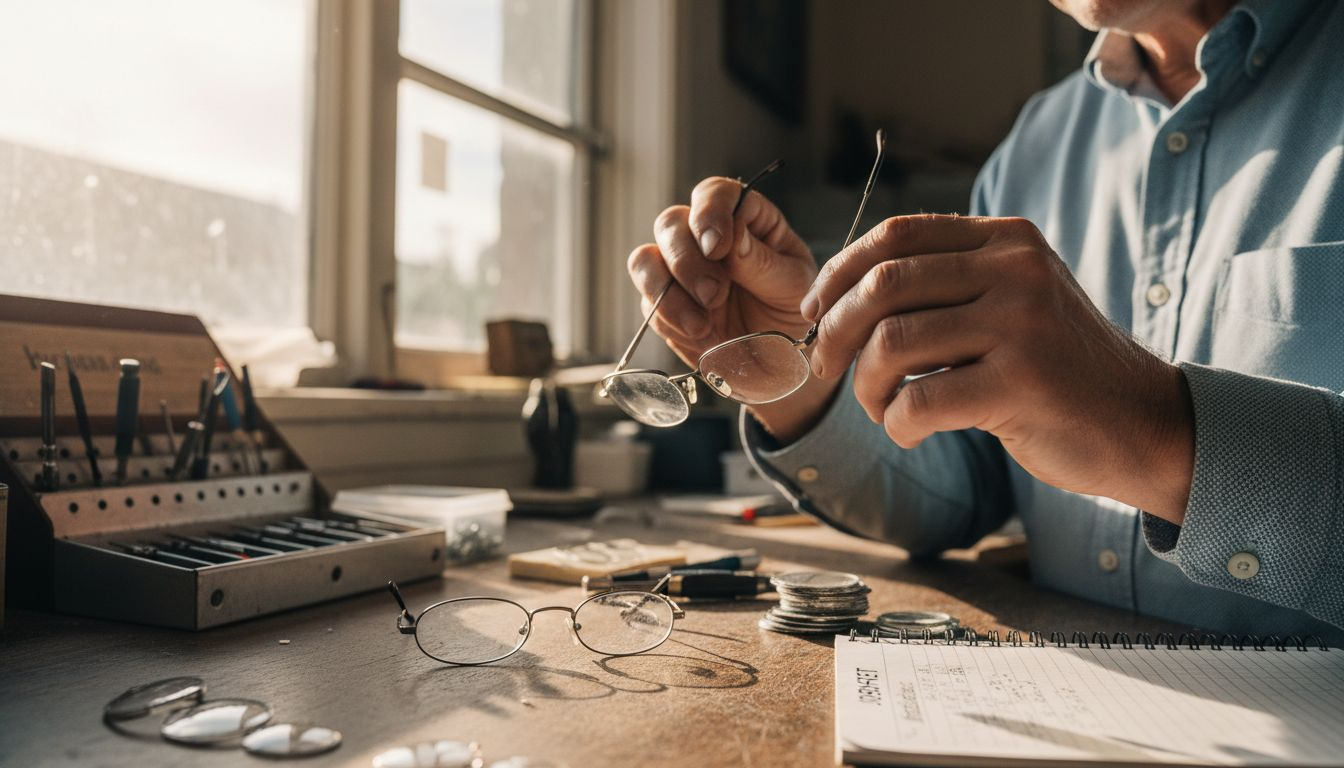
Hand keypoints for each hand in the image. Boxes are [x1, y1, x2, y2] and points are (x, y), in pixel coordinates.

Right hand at [628, 178, 839, 439]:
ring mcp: (679, 270)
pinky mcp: (663, 304)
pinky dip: (670, 321)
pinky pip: (648, 305)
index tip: (717, 246)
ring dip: (668, 292)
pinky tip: (702, 336)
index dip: (709, 213)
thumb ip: (763, 262)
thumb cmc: (791, 314)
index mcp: (744, 219)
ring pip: (645, 259)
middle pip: (671, 223)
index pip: (716, 194)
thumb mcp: (793, 287)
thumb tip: (734, 236)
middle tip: (714, 294)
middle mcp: (704, 238)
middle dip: (687, 260)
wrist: (777, 364)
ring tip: (703, 324)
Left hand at [802, 214, 1194, 522]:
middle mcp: (1014, 271)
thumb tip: (840, 293)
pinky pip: (920, 401)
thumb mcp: (1013, 299)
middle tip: (826, 367)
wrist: (1141, 421)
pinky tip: (910, 431)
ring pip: (892, 343)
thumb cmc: (1056, 368)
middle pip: (883, 285)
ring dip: (865, 385)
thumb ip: (948, 281)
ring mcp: (1021, 325)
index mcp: (1006, 240)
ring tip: (879, 406)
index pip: (897, 234)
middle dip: (835, 331)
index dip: (839, 272)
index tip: (814, 311)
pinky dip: (897, 423)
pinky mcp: (1021, 384)